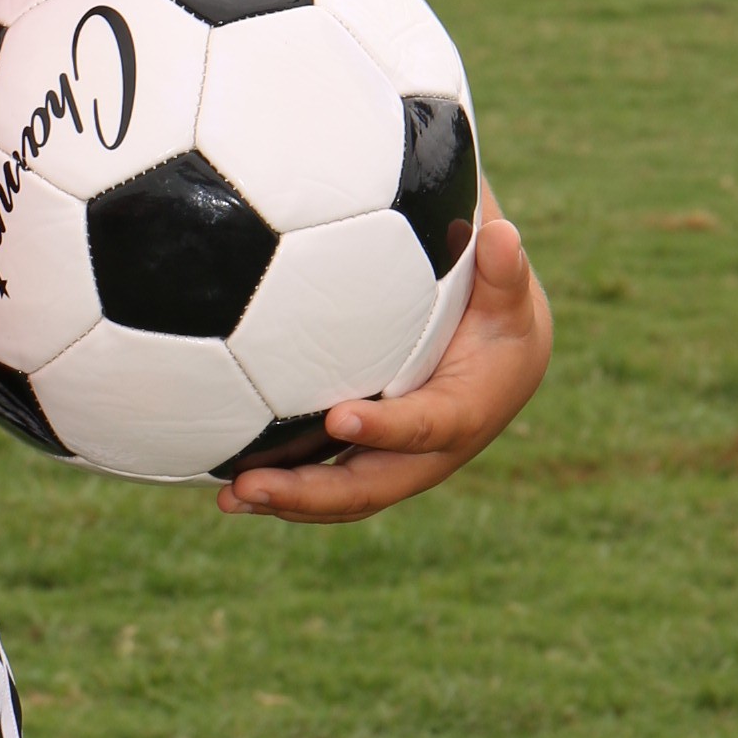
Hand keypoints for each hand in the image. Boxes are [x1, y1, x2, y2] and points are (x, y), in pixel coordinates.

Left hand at [218, 184, 550, 524]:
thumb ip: (504, 272)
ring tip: (229, 499)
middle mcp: (429, 455)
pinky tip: (228, 488)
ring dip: (287, 501)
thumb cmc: (501, 318)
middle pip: (370, 485)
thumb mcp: (509, 296)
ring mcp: (396, 463)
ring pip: (342, 496)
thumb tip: (503, 235)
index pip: (424, 427)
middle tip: (250, 485)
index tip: (338, 418)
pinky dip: (284, 490)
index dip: (384, 429)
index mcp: (465, 414)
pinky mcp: (370, 459)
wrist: (504, 361)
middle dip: (310, 492)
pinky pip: (326, 482)